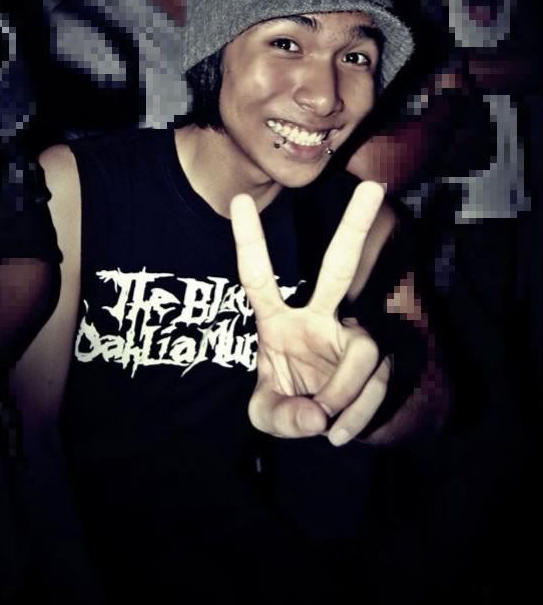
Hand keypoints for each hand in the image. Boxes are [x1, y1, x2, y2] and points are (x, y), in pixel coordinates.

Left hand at [230, 181, 390, 445]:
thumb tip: (317, 414)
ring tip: (327, 423)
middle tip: (372, 187)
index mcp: (277, 321)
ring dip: (346, 393)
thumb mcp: (268, 418)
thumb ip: (282, 417)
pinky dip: (357, 413)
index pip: (258, 278)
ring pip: (362, 350)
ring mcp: (352, 334)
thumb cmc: (291, 406)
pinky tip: (340, 431)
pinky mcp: (379, 358)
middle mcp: (319, 316)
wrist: (331, 424)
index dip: (249, 242)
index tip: (238, 199)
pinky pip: (375, 381)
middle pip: (340, 267)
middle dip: (355, 228)